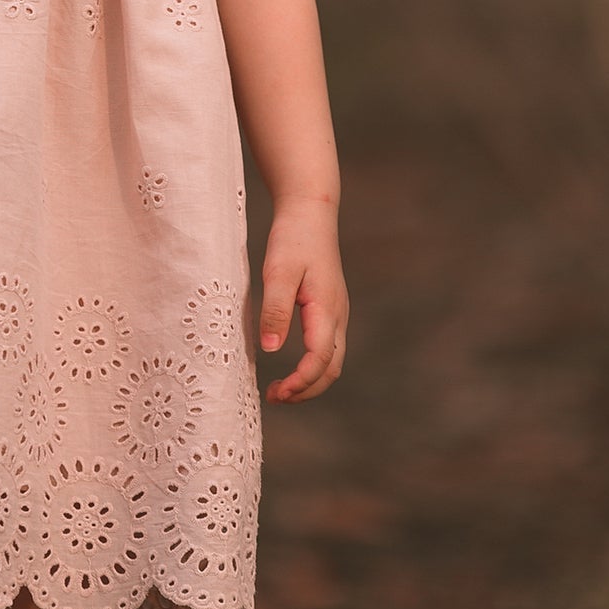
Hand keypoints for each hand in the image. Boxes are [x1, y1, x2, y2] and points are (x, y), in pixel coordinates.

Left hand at [257, 196, 347, 402]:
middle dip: (306, 390)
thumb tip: (271, 349)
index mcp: (327, 310)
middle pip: (330, 369)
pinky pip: (326, 348)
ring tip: (279, 390)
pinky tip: (290, 366)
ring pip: (331, 360)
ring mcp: (337, 313)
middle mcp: (338, 316)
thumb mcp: (278, 271)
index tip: (276, 393)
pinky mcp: (329, 308)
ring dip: (309, 381)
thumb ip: (275, 310)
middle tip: (274, 398)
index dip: (300, 383)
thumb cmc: (293, 238)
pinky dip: (312, 366)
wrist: (310, 211)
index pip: (320, 361)